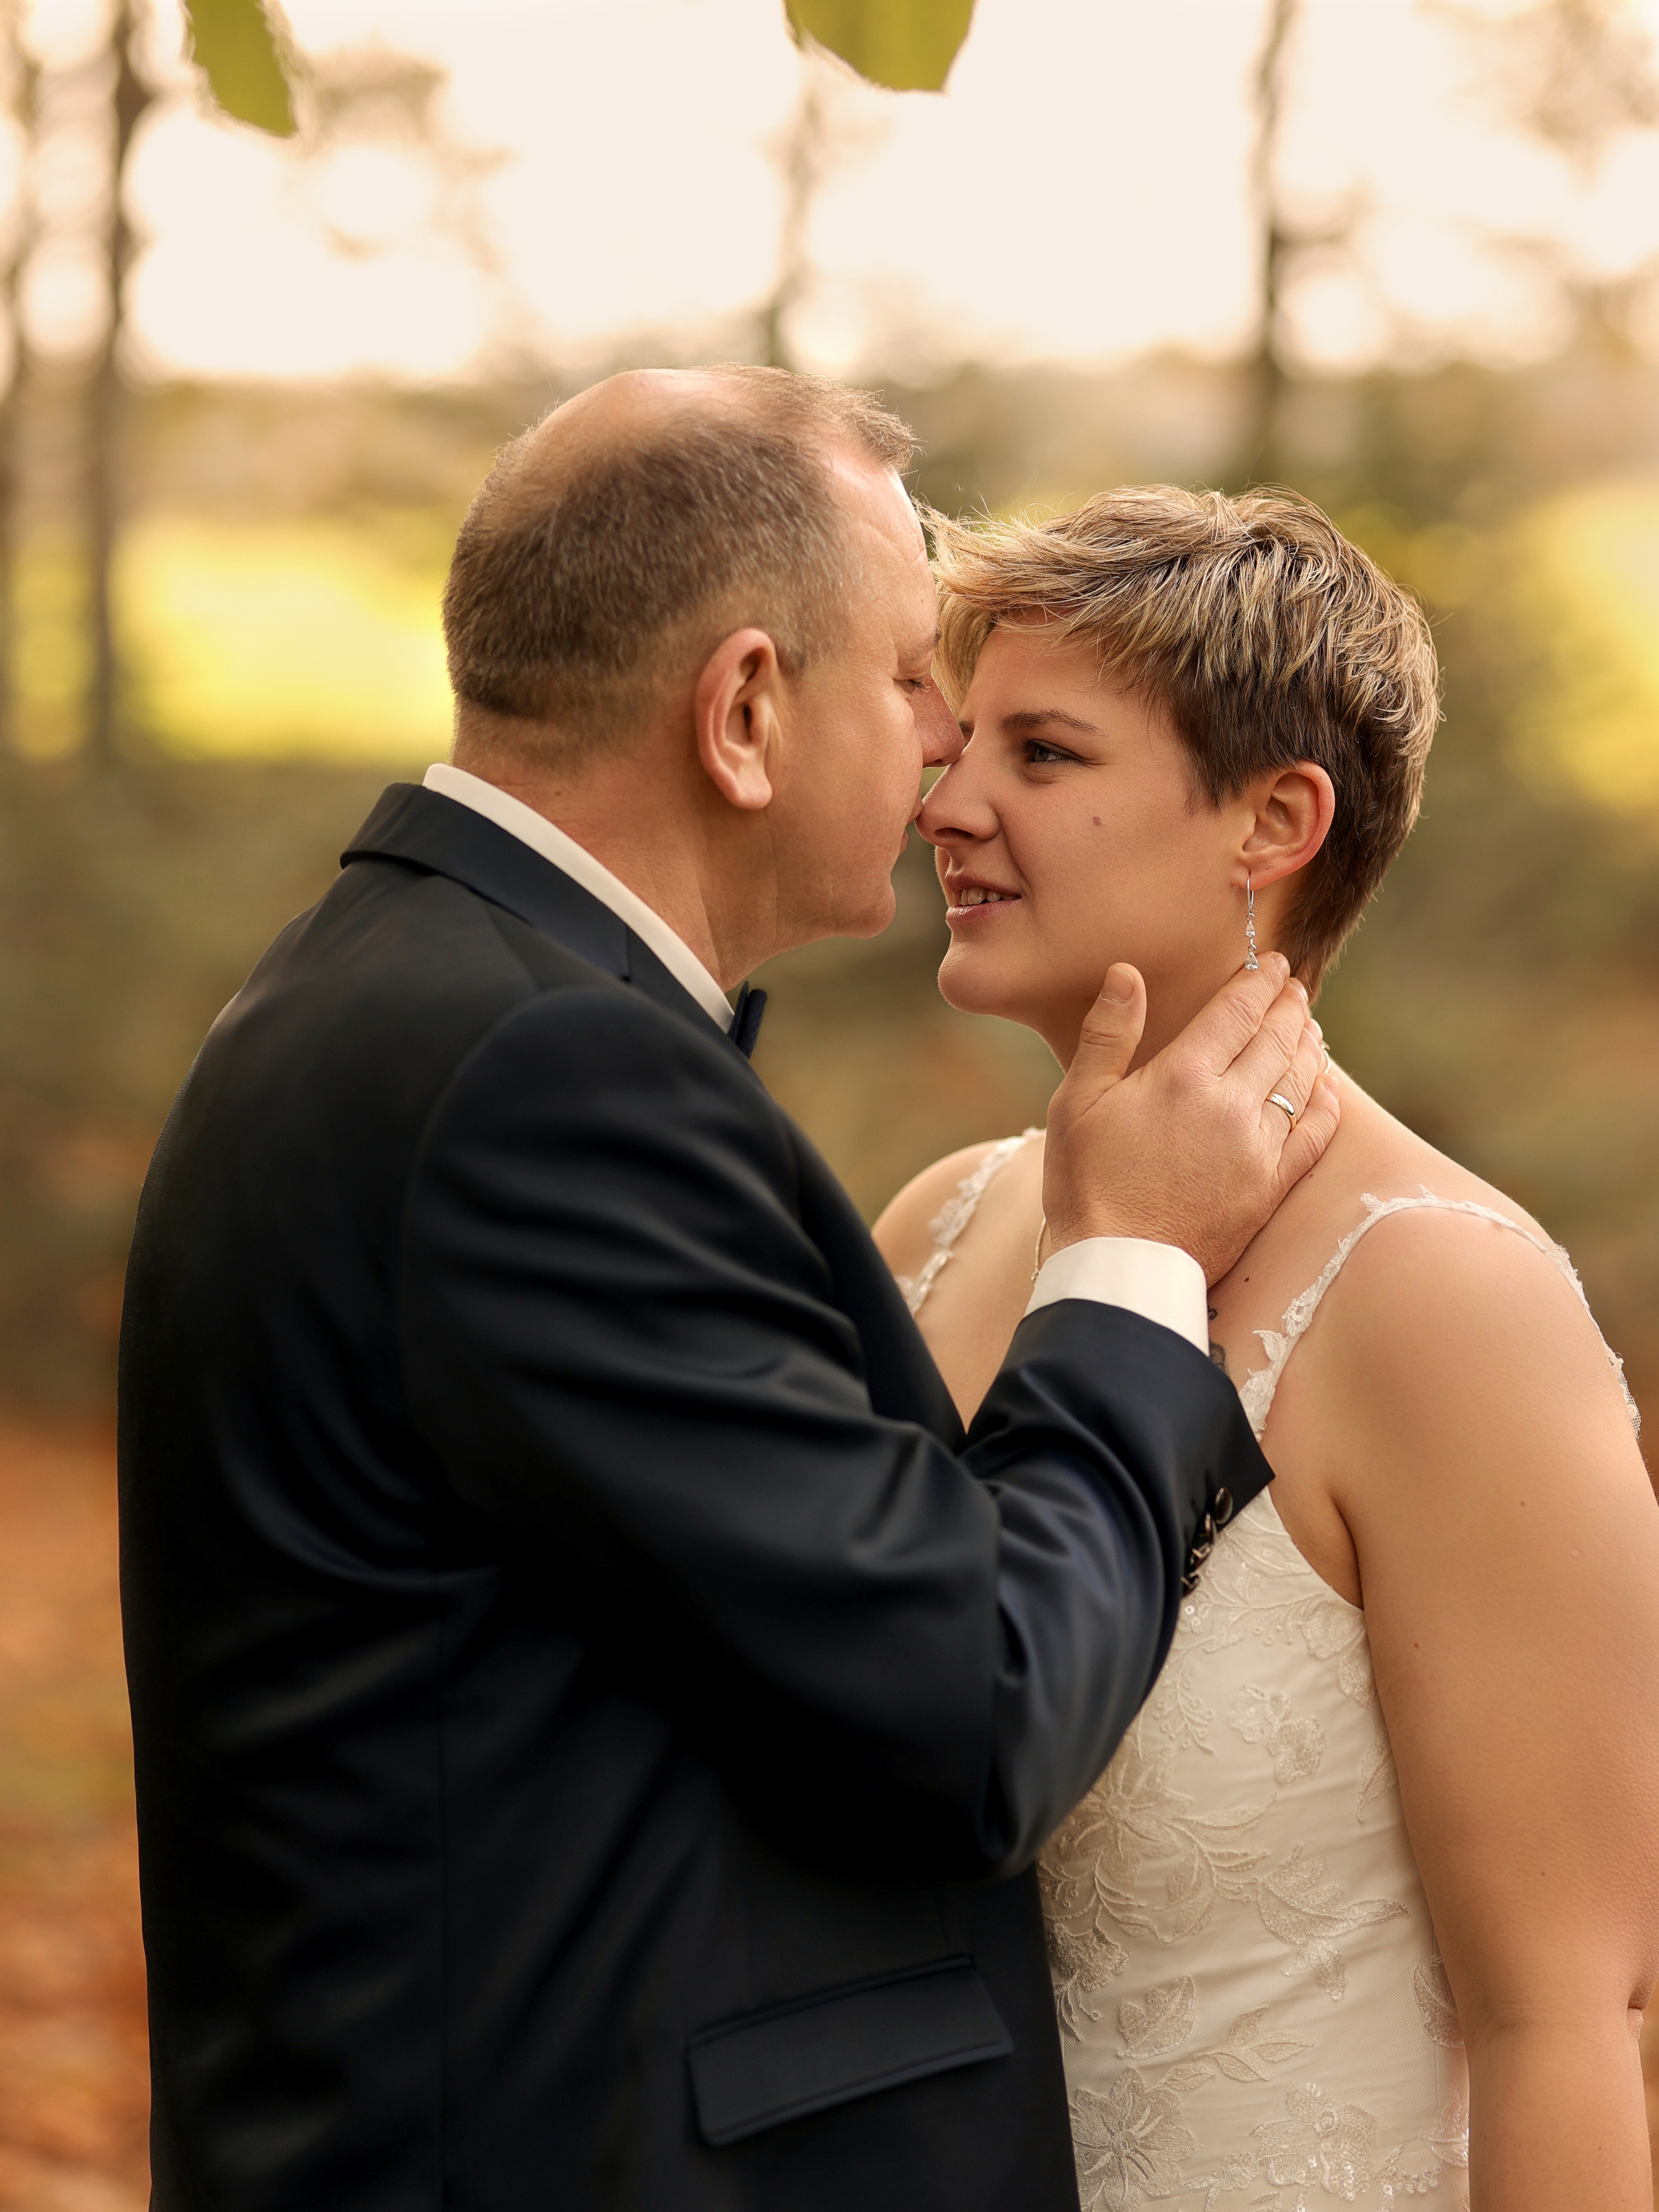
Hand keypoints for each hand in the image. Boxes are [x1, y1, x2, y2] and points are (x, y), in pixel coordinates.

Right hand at [1042, 956, 1338, 1285]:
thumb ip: (1108, 1034)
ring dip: (1308, 1045)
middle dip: (1288, 1005)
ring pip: (1300, 1080)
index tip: (1272, 964)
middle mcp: (1231, 1104)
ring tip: (1309, 1026)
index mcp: (1184, 1076)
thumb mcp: (1077, 1102)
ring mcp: (1258, 1148)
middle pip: (1276, 1039)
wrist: (1119, 1267)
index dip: (1259, 981)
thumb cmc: (1087, 1184)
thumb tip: (1127, 974)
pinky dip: (1325, 1104)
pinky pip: (1314, 1135)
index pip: (1237, 1011)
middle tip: (1294, 986)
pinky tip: (1326, 1088)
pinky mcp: (1271, 1187)